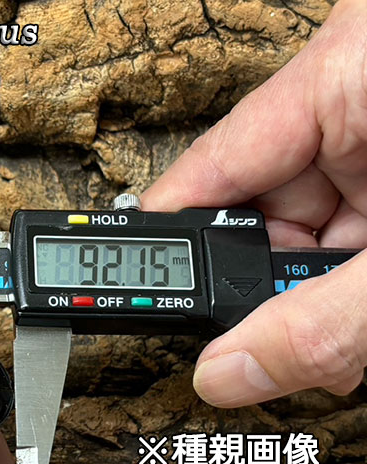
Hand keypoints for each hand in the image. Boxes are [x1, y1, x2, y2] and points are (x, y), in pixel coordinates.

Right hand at [141, 0, 366, 407]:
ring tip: (348, 335)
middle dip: (269, 291)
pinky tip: (363, 326)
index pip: (218, 162)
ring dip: (326, 304)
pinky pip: (358, 251)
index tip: (137, 294)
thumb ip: (329, 319)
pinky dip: (359, 298)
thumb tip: (231, 371)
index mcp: (348, 74)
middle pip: (265, 215)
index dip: (172, 235)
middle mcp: (359, 106)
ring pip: (316, 244)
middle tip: (269, 349)